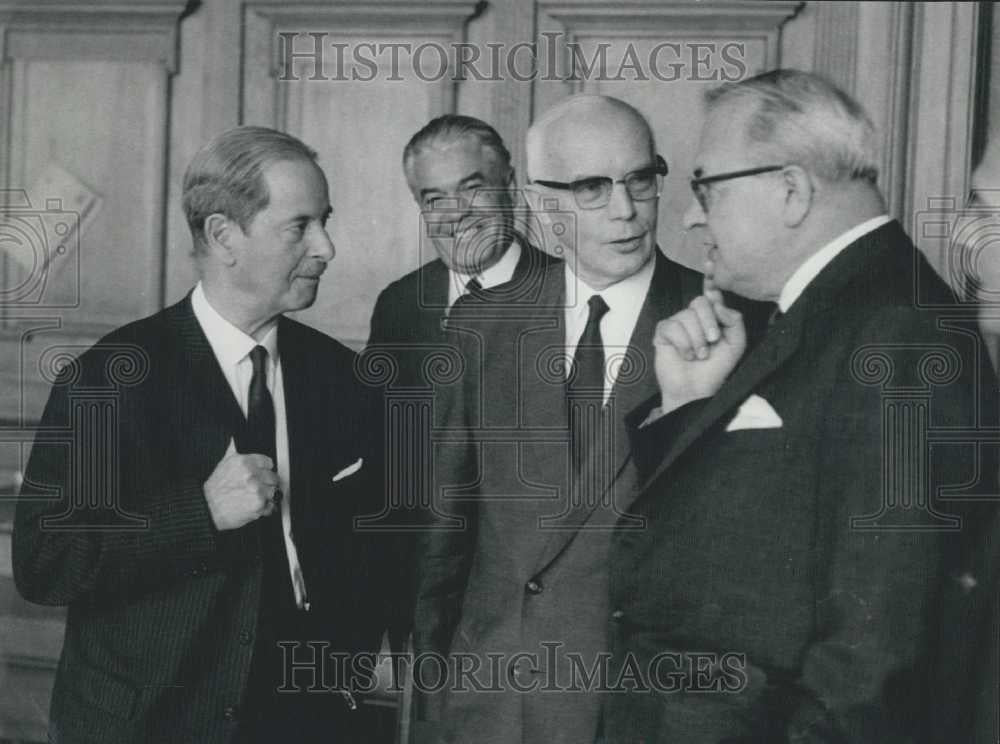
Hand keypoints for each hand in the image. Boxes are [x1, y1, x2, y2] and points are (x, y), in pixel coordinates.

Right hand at [204, 442, 278, 530]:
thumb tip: (235, 438)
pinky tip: (253, 506)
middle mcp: (252, 475)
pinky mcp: (259, 505)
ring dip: (267, 496)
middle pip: (273, 478)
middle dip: (267, 483)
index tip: (260, 474)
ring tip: (253, 497)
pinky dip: (265, 508)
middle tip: (256, 488)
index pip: (268, 463)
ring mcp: (257, 490)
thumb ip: (233, 449)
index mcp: (245, 462)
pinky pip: (271, 506)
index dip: (264, 469)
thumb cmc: (215, 488)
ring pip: (274, 492)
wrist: (207, 508)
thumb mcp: (223, 462)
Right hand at [653, 282, 745, 414]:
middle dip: (708, 322)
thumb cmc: (716, 368)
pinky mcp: (663, 332)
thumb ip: (734, 321)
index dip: (710, 276)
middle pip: (700, 302)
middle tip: (712, 341)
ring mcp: (678, 323)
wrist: (696, 389)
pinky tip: (685, 354)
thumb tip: (719, 302)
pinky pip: (673, 327)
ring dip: (697, 340)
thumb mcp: (735, 344)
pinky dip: (683, 343)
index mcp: (712, 317)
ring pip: (687, 316)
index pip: (711, 293)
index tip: (710, 262)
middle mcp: (695, 317)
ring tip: (699, 355)